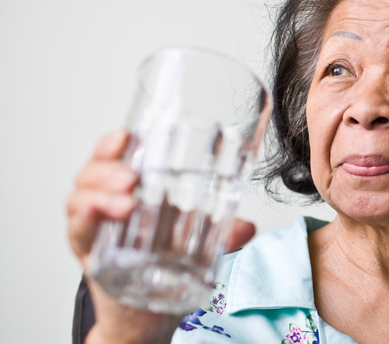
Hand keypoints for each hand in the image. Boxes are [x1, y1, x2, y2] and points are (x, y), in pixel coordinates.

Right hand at [67, 130, 256, 342]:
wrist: (149, 315)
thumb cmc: (167, 270)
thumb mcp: (201, 246)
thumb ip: (225, 234)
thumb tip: (247, 226)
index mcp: (133, 193)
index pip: (117, 158)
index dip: (116, 143)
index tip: (129, 135)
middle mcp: (108, 206)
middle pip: (93, 172)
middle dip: (108, 168)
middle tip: (132, 176)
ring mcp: (98, 230)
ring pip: (81, 199)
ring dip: (99, 195)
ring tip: (125, 200)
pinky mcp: (90, 257)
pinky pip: (79, 233)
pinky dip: (85, 221)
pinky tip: (94, 216)